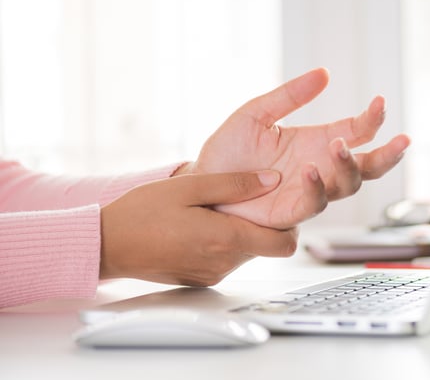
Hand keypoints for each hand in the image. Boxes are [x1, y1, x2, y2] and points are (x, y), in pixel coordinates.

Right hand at [100, 170, 298, 285]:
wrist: (106, 245)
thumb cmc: (141, 214)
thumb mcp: (189, 187)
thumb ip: (235, 184)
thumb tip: (272, 180)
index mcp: (225, 239)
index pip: (284, 244)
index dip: (292, 224)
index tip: (283, 205)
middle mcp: (224, 262)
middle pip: (267, 246)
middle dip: (265, 224)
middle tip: (248, 199)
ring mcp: (212, 273)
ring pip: (247, 252)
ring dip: (242, 232)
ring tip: (217, 209)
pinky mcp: (201, 278)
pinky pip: (226, 259)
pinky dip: (224, 243)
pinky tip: (201, 225)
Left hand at [180, 68, 410, 228]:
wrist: (201, 184)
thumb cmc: (228, 152)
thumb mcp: (256, 113)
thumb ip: (289, 95)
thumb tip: (324, 73)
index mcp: (315, 142)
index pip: (355, 131)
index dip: (372, 119)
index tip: (380, 102)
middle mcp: (319, 167)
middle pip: (366, 165)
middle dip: (386, 155)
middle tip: (401, 142)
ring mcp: (308, 191)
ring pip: (346, 185)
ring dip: (350, 166)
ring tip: (338, 146)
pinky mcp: (291, 212)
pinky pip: (313, 202)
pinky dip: (317, 186)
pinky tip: (311, 169)